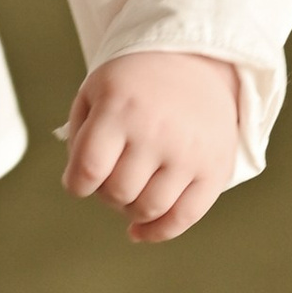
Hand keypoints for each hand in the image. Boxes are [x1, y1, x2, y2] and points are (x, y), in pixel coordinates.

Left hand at [62, 49, 242, 240]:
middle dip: (105, 194)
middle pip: (117, 193)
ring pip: (148, 209)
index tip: (79, 180)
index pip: (87, 170)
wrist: (197, 60)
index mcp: (120, 109)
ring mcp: (189, 152)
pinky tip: (140, 231)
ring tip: (129, 192)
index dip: (76, 184)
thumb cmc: (135, 82)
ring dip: (130, 210)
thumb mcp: (95, 91)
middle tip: (110, 178)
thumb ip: (78, 137)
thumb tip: (81, 186)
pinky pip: (185, 218)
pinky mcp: (215, 169)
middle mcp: (156, 132)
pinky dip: (158, 232)